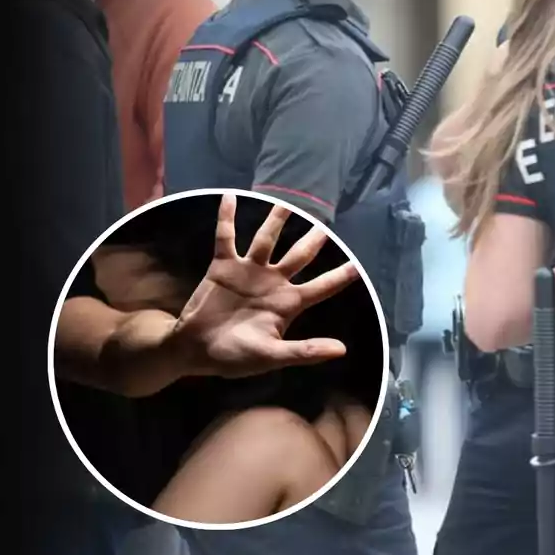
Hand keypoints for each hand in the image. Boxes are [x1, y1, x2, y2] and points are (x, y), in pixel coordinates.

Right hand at [168, 194, 357, 378]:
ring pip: (267, 239)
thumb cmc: (234, 357)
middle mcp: (274, 282)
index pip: (323, 286)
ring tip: (287, 200)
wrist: (194, 351)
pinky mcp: (223, 267)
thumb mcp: (272, 356)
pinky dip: (227, 217)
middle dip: (314, 238)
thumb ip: (305, 352)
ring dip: (276, 219)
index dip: (341, 276)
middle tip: (328, 219)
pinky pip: (226, 238)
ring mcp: (249, 271)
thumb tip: (342, 351)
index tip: (360, 265)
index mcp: (289, 303)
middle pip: (300, 254)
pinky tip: (230, 197)